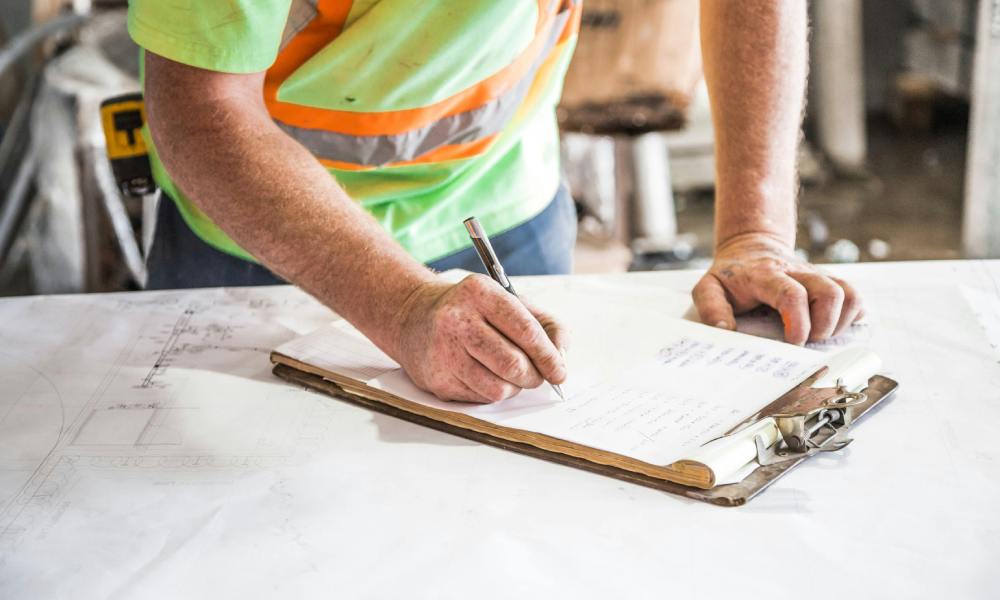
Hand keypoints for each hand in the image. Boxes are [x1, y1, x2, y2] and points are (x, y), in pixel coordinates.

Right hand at [392, 274, 567, 402]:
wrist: (414, 317)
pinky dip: (492, 392)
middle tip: (537, 376)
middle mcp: (457, 319)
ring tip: (510, 374)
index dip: (548, 356)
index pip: (525, 330)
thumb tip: (561, 356)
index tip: (559, 371)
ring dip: (514, 388)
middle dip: (534, 376)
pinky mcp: (436, 379)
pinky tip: (484, 375)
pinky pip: (480, 399)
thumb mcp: (509, 302)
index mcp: (480, 292)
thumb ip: (545, 324)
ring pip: (498, 388)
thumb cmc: (472, 311)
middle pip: (513, 364)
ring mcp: (443, 351)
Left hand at [692, 233, 862, 344]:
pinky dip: (851, 316)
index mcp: (766, 275)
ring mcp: (817, 276)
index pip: (791, 294)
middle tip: (806, 342)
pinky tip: (831, 327)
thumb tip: (725, 330)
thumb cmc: (732, 275)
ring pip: (849, 293)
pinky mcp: (829, 282)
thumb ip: (711, 308)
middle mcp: (797, 272)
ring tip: (819, 335)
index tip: (794, 342)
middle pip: (830, 292)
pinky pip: (854, 297)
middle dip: (824, 326)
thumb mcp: (708, 287)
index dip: (799, 322)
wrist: (751, 247)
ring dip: (840, 322)